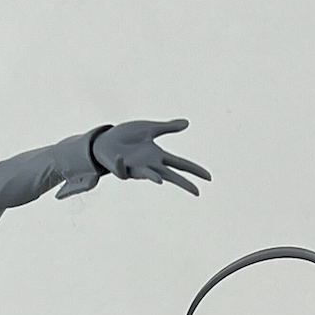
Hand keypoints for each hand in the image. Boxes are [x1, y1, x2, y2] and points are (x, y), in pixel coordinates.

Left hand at [92, 119, 211, 194]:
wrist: (106, 139)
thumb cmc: (127, 135)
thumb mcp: (149, 129)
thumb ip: (167, 128)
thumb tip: (187, 123)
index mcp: (158, 156)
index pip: (181, 164)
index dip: (194, 170)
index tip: (209, 177)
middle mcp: (150, 165)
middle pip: (171, 176)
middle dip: (183, 183)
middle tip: (196, 191)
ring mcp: (136, 168)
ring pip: (147, 176)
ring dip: (153, 177)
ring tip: (161, 181)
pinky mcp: (121, 168)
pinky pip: (122, 169)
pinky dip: (120, 164)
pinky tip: (120, 157)